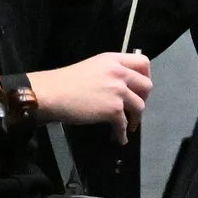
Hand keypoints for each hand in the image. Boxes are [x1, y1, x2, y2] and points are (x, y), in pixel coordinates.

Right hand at [29, 51, 151, 139]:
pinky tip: (118, 138)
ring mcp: (118, 91)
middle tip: (135, 107)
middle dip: (144, 98)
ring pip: (139, 106)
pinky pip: (124, 124)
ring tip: (129, 126)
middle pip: (147, 85)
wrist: (51, 93)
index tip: (140, 87)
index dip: (146, 75)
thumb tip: (119, 85)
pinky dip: (122, 134)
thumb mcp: (92, 67)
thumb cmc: (65, 81)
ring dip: (136, 119)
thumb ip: (109, 72)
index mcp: (113, 60)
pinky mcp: (113, 109)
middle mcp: (119, 73)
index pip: (143, 62)